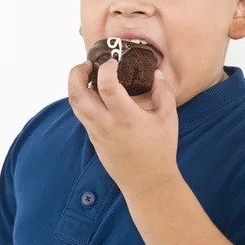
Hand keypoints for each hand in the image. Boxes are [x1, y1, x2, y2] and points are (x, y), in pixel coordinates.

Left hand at [68, 58, 179, 196]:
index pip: (106, 86)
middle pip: (77, 94)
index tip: (113, 62)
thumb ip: (163, 92)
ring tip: (87, 76)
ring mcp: (96, 133)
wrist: (148, 182)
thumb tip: (156, 74)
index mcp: (126, 117)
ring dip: (76, 86)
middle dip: (76, 74)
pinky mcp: (94, 140)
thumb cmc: (160, 150)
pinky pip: (82, 115)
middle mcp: (106, 124)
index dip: (106, 68)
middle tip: (87, 64)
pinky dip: (82, 100)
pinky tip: (94, 95)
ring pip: (75, 105)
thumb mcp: (168, 118)